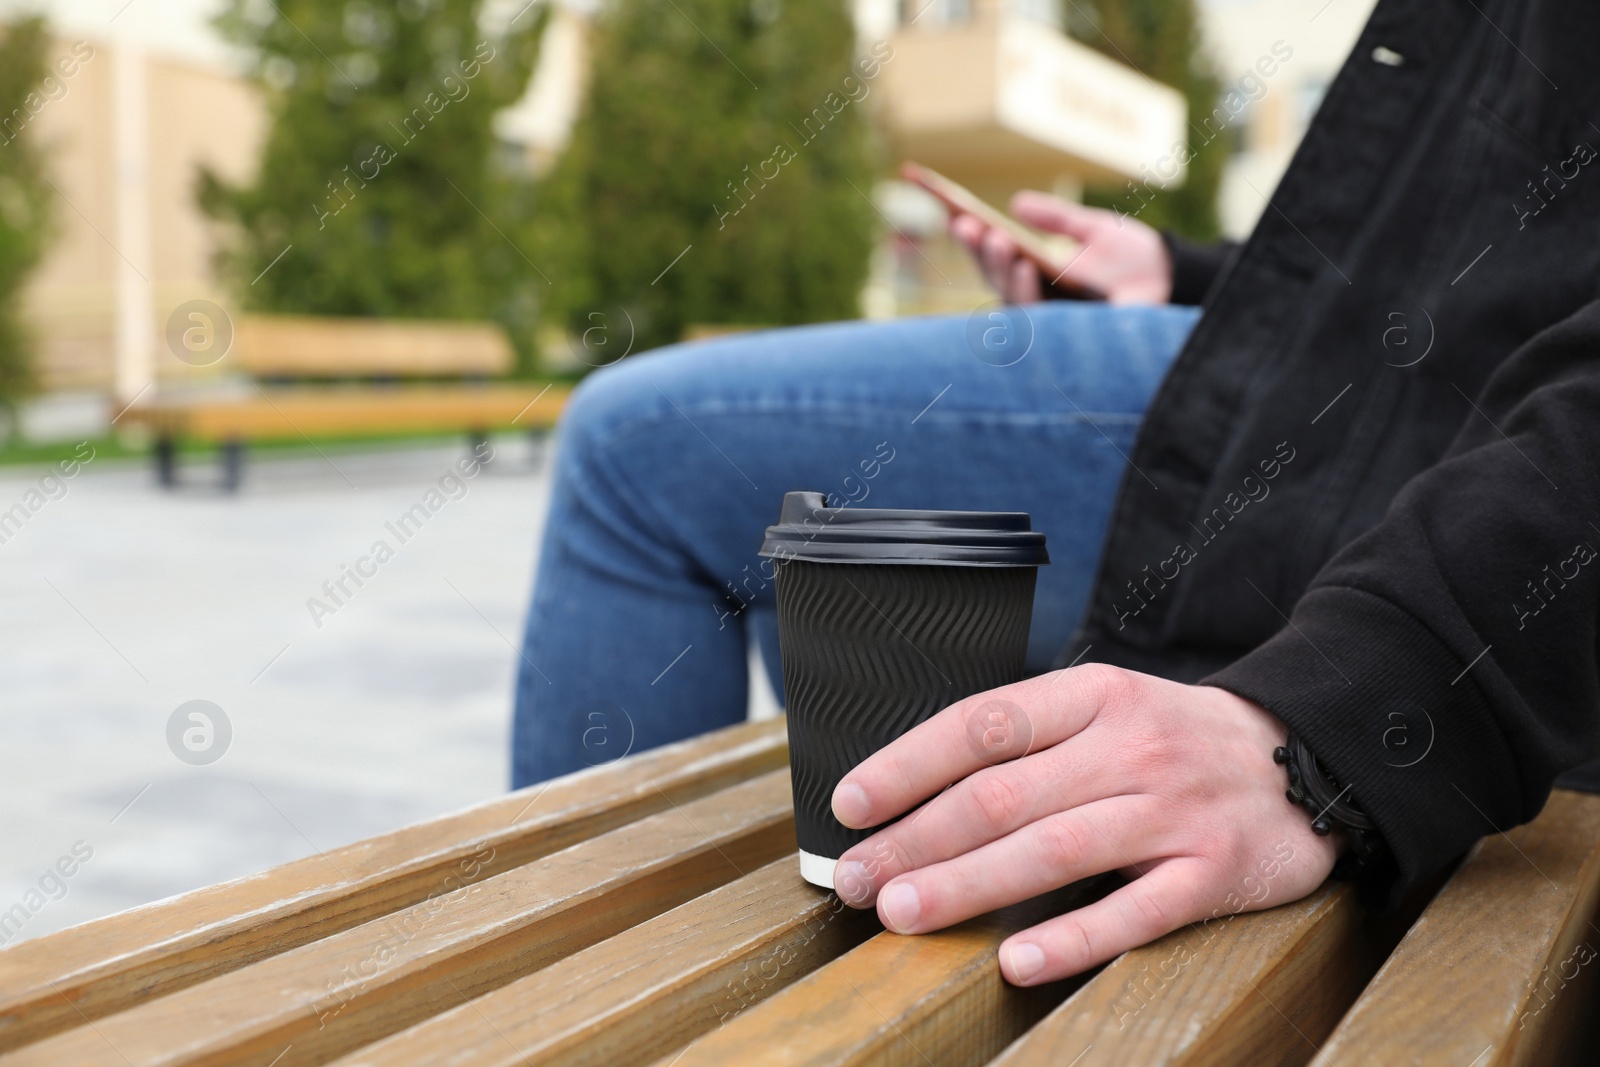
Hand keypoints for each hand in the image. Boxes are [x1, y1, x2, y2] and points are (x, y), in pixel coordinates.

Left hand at [829, 664, 1338, 985]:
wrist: (1307, 755)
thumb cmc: (1176, 739)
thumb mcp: (1106, 706)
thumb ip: (1029, 738)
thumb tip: (919, 786)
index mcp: (1091, 697)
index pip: (982, 724)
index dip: (909, 763)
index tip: (852, 803)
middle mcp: (1127, 747)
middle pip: (1003, 795)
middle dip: (916, 839)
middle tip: (858, 879)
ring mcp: (1171, 811)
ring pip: (1053, 850)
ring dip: (968, 884)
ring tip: (903, 913)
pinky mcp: (1211, 873)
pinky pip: (1133, 913)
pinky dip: (1072, 939)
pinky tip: (1016, 962)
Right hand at [950, 191, 1171, 304]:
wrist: (1174, 278)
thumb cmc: (1136, 258)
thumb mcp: (1092, 228)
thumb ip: (1056, 218)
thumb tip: (1016, 203)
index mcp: (1042, 276)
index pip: (998, 260)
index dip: (975, 241)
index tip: (956, 214)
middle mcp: (1041, 301)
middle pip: (995, 280)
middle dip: (978, 252)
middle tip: (966, 222)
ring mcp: (1053, 319)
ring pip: (1010, 298)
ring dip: (999, 267)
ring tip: (995, 237)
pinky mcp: (1069, 333)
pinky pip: (1038, 317)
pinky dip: (1028, 290)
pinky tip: (1025, 266)